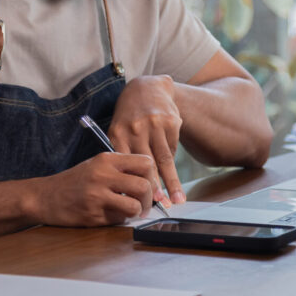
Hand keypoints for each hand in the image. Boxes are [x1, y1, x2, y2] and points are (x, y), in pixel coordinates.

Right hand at [31, 152, 155, 226]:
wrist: (45, 197)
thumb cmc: (75, 181)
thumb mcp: (97, 165)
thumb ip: (121, 169)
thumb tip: (151, 182)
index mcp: (107, 159)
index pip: (145, 163)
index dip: (152, 176)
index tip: (150, 185)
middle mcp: (103, 175)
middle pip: (144, 185)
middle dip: (149, 199)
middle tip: (144, 204)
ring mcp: (97, 196)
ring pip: (135, 206)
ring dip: (136, 211)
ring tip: (130, 211)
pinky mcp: (93, 215)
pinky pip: (119, 219)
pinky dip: (120, 219)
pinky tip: (110, 214)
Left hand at [108, 75, 182, 205]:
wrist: (147, 88)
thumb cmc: (129, 116)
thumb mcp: (118, 130)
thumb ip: (122, 154)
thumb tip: (128, 186)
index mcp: (118, 133)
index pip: (126, 165)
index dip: (134, 184)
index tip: (138, 202)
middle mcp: (135, 128)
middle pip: (147, 165)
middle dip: (155, 188)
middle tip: (162, 207)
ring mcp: (154, 124)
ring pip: (164, 159)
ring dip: (172, 182)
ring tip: (177, 200)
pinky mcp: (170, 121)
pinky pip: (172, 148)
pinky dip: (172, 162)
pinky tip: (172, 174)